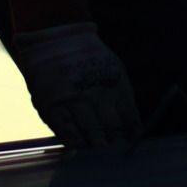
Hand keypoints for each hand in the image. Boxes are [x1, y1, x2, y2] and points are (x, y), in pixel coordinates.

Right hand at [10, 21, 141, 147]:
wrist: (56, 39)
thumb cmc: (89, 57)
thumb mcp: (114, 68)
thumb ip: (123, 95)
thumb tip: (133, 126)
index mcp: (114, 84)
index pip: (128, 116)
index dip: (131, 132)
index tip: (131, 139)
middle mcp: (95, 94)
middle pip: (110, 128)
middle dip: (114, 139)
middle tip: (113, 145)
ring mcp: (73, 101)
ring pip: (90, 133)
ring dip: (97, 143)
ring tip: (98, 147)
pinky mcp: (52, 107)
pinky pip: (66, 132)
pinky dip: (75, 142)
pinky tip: (79, 146)